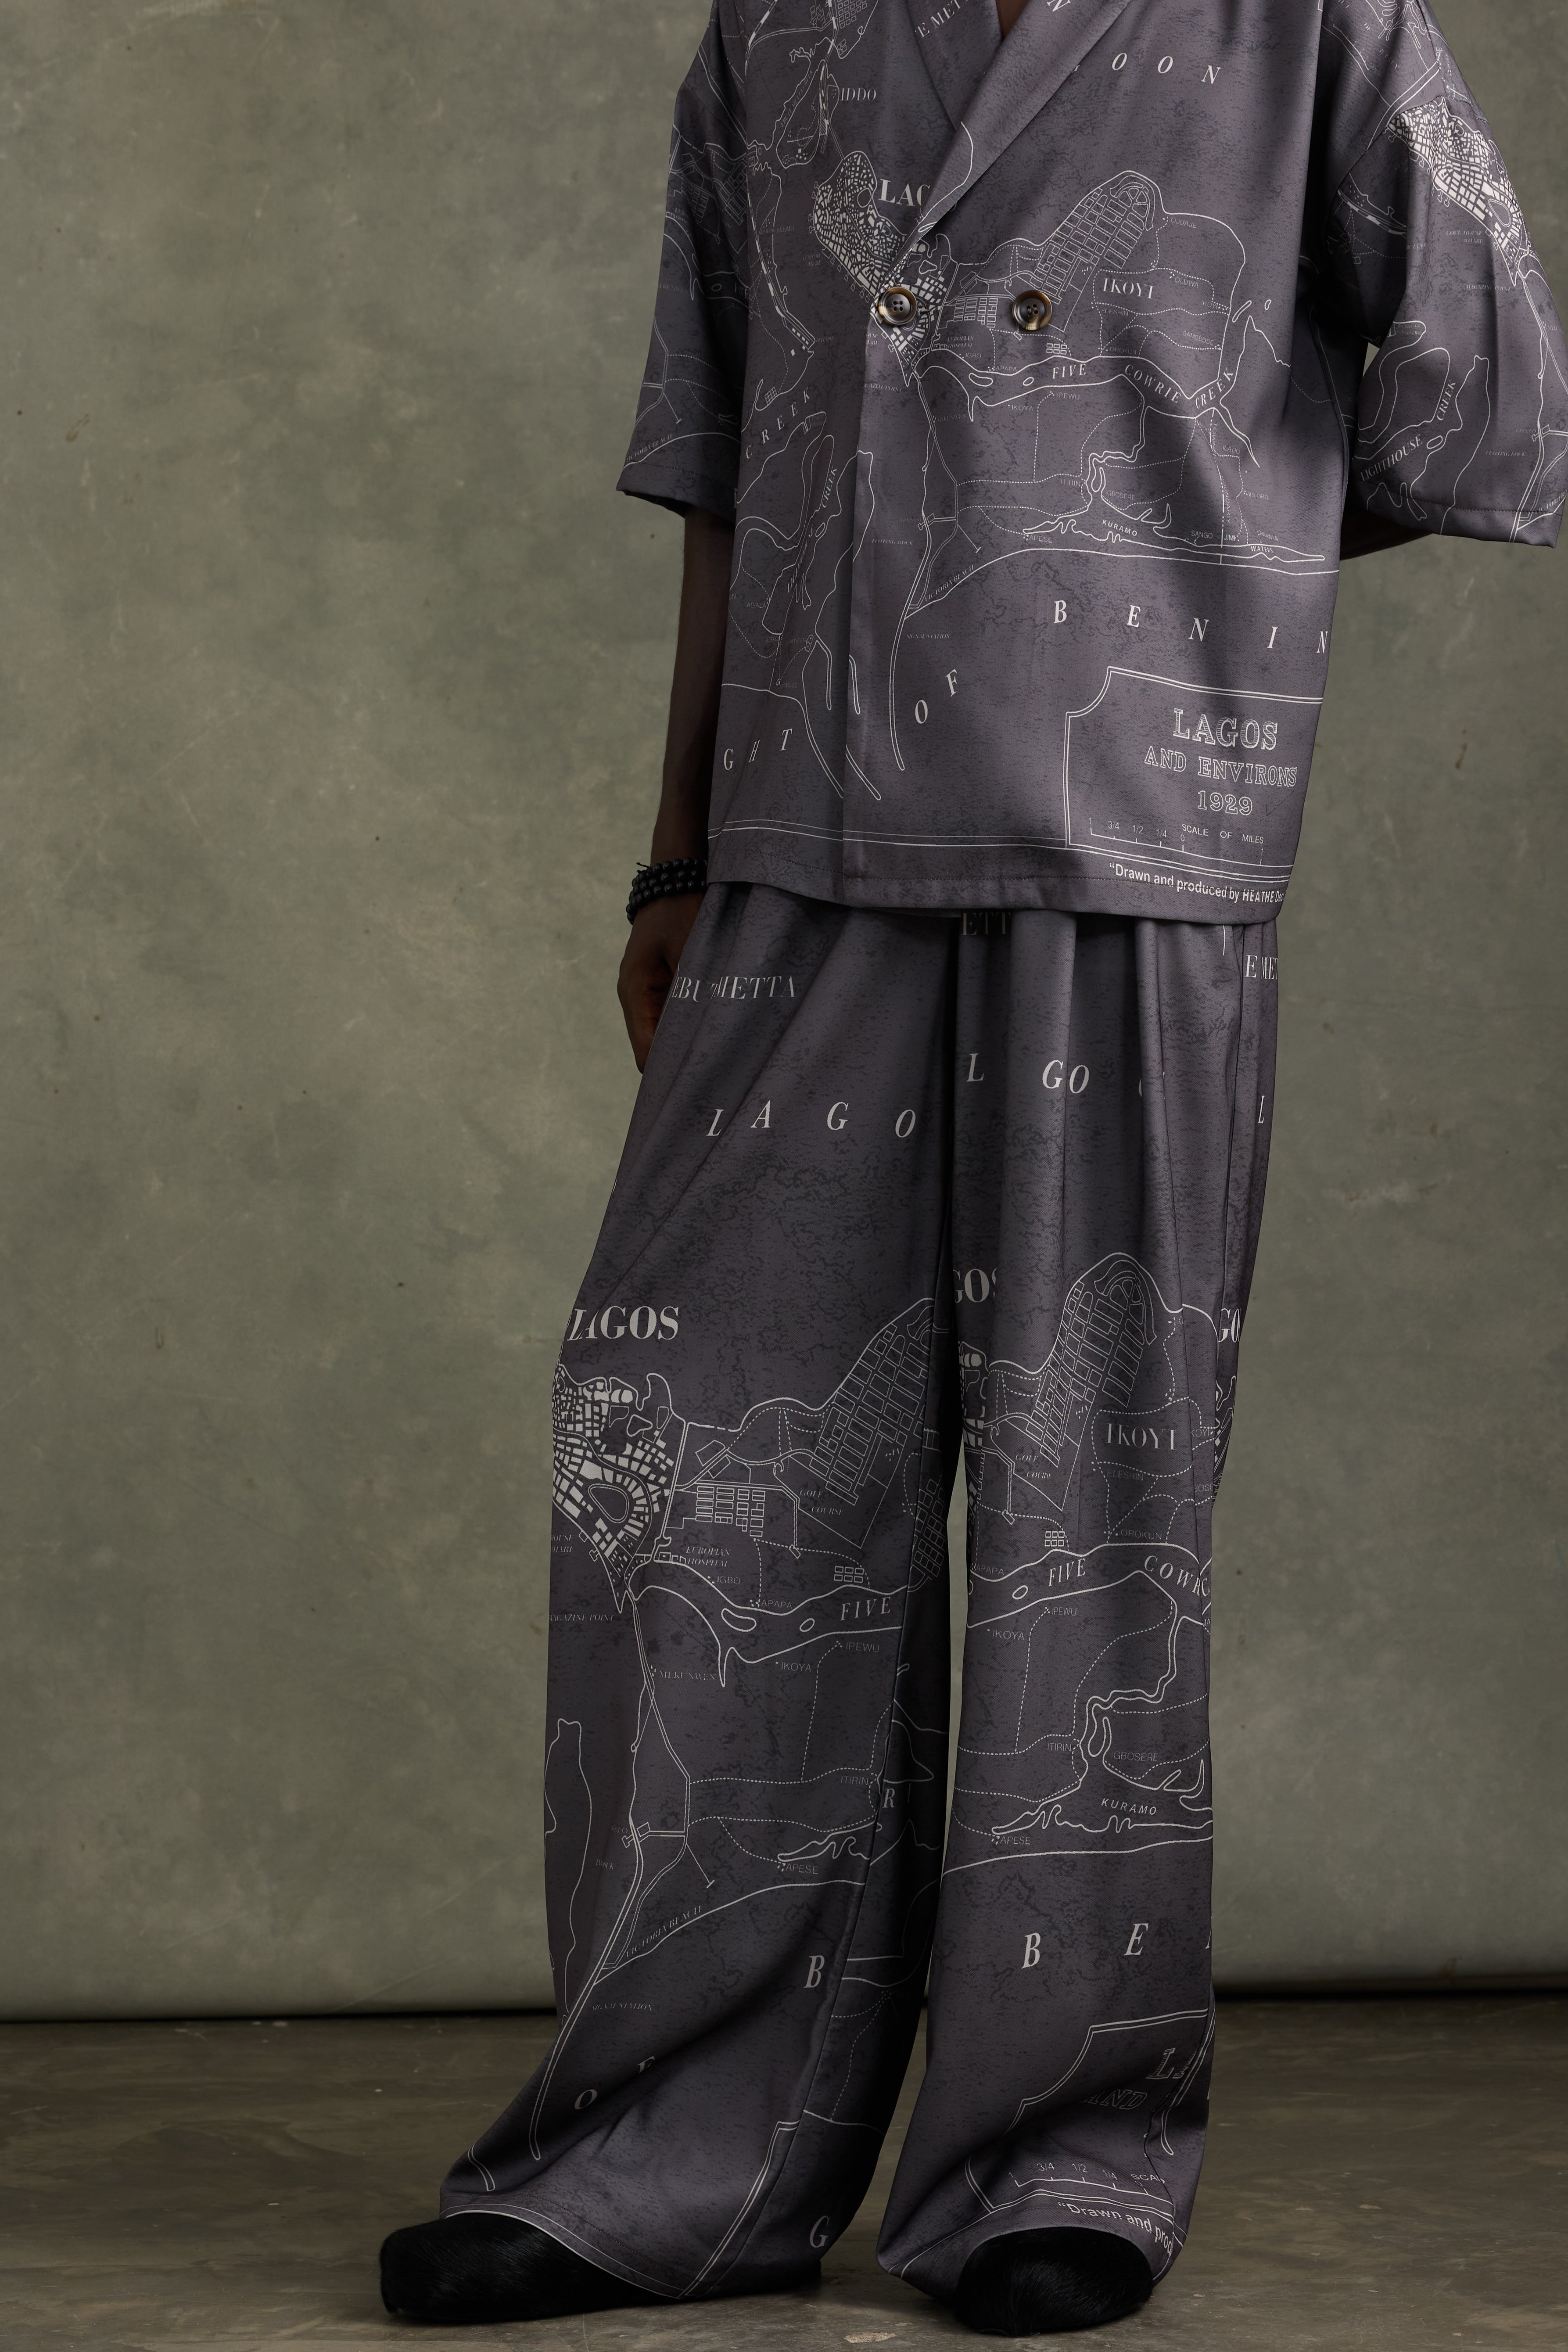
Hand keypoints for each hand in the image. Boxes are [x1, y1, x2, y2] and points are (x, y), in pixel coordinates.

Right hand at [617, 891, 704, 1070]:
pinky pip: (669, 1016)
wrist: (674, 876)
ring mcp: (645, 991)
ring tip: (717, 1063)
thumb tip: (705, 1036)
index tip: (699, 1088)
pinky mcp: (659, 984)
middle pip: (651, 1049)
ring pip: (661, 1034)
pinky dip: (687, 1027)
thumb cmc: (682, 908)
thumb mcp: (691, 949)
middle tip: (716, 1084)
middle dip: (678, 1065)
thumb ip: (694, 993)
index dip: (669, 1074)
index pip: (645, 1053)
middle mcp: (634, 996)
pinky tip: (713, 1034)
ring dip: (684, 1046)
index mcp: (635, 991)